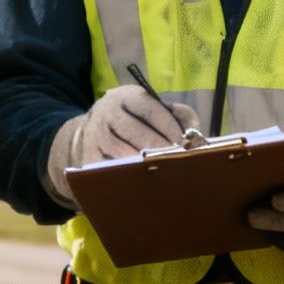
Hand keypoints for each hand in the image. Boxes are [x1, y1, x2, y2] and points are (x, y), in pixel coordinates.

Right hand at [44, 85, 200, 204]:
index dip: (171, 128)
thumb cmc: (133, 121)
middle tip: (179, 163)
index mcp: (126, 97)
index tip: (186, 144)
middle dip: (161, 149)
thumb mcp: (151, 108)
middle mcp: (107, 114)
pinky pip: (108, 172)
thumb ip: (177, 115)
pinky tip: (144, 186)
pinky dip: (127, 179)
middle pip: (137, 133)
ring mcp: (95, 138)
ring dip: (145, 167)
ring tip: (166, 176)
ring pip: (122, 154)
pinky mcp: (88, 160)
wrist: (89, 133)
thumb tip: (195, 132)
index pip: (151, 110)